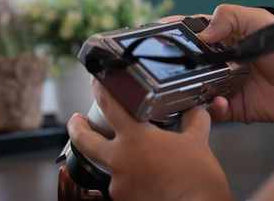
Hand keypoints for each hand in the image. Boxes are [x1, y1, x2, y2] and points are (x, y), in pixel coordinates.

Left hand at [68, 79, 233, 200]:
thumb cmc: (197, 178)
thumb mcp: (196, 141)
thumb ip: (193, 121)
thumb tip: (194, 112)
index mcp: (136, 138)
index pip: (109, 105)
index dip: (99, 90)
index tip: (96, 83)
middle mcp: (120, 159)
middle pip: (84, 139)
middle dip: (76, 127)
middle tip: (76, 120)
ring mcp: (118, 182)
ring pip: (107, 165)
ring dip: (116, 158)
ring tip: (135, 159)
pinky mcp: (122, 199)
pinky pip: (122, 184)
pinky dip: (131, 178)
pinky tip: (147, 178)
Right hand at [164, 5, 273, 125]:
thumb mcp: (261, 23)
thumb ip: (231, 18)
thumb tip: (204, 33)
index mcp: (223, 38)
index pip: (191, 32)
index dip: (173, 32)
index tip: (156, 33)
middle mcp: (218, 61)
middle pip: (187, 63)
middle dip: (175, 66)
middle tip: (167, 68)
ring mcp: (222, 84)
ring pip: (193, 89)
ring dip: (190, 90)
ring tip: (198, 88)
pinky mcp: (230, 106)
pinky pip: (211, 110)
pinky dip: (213, 108)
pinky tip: (223, 103)